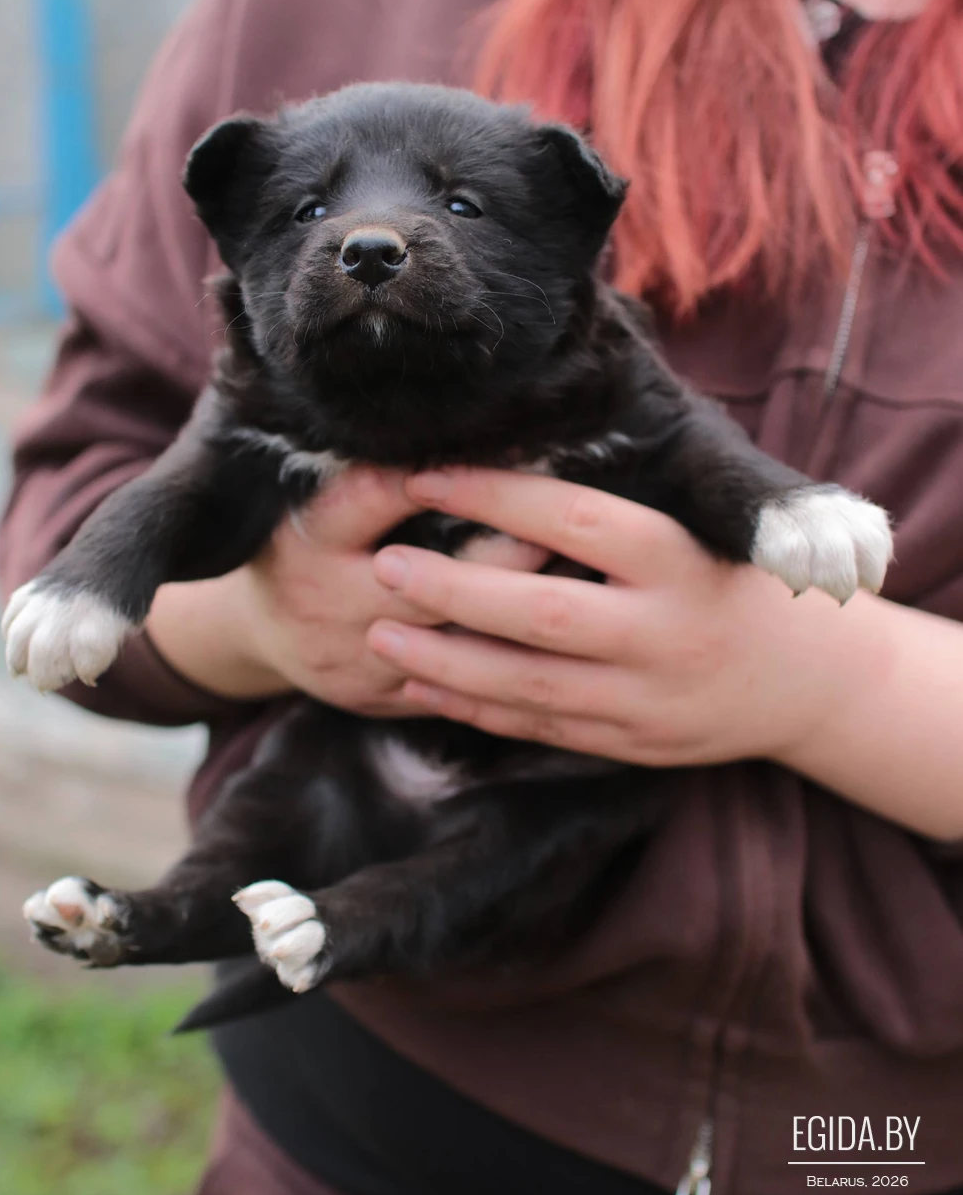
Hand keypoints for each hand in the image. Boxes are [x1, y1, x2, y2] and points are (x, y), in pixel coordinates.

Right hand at [147, 467, 542, 712]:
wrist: (259, 635)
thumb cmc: (304, 546)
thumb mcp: (316, 502)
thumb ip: (375, 481)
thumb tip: (470, 439)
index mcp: (311, 540)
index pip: (373, 498)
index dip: (441, 477)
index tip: (512, 453)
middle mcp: (330, 604)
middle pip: (430, 583)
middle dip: (504, 557)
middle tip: (569, 532)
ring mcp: (356, 661)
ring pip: (453, 645)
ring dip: (516, 618)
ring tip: (578, 588)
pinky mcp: (381, 699)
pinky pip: (454, 688)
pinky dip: (504, 663)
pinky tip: (553, 642)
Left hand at [365, 469, 890, 765]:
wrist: (814, 681)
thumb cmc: (740, 580)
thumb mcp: (702, 529)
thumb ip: (618, 508)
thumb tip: (516, 449)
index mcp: (680, 561)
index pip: (574, 519)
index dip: (495, 495)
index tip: (426, 473)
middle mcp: (665, 632)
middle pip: (542, 615)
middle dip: (454, 592)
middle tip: (384, 568)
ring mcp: (649, 699)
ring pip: (531, 684)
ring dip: (447, 663)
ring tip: (380, 634)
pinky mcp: (634, 745)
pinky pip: (542, 727)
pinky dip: (477, 709)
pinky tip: (424, 686)